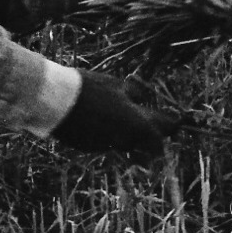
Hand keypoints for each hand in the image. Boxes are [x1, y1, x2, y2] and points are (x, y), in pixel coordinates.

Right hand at [51, 70, 181, 160]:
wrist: (54, 102)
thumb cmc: (87, 88)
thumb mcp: (115, 85)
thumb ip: (133, 94)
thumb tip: (142, 97)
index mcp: (137, 121)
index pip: (164, 130)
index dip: (172, 124)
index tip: (177, 120)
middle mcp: (126, 138)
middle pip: (147, 141)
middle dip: (151, 133)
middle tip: (148, 119)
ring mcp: (108, 145)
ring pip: (126, 142)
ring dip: (127, 132)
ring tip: (117, 113)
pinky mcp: (91, 148)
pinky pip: (106, 142)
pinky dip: (107, 133)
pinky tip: (96, 118)